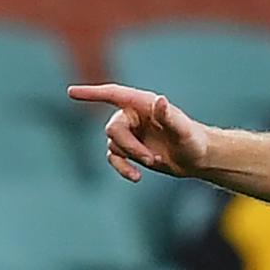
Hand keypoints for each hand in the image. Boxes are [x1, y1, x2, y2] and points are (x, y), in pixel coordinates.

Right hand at [67, 84, 209, 180]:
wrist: (197, 157)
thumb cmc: (194, 139)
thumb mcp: (184, 129)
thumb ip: (170, 116)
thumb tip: (159, 101)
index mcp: (144, 104)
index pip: (113, 95)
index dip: (92, 93)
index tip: (71, 92)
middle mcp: (133, 115)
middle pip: (113, 128)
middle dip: (129, 146)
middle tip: (151, 159)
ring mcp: (130, 133)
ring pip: (114, 144)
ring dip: (130, 157)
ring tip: (154, 162)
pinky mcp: (130, 149)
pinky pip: (114, 157)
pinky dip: (122, 168)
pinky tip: (136, 177)